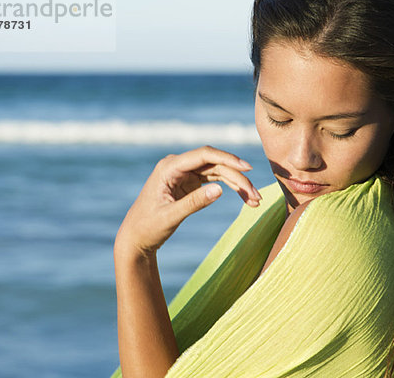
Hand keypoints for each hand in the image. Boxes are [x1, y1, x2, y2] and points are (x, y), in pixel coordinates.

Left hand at [115, 145, 261, 255]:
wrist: (136, 238)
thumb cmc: (148, 227)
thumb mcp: (170, 217)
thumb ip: (194, 203)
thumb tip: (220, 190)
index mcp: (169, 167)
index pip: (203, 155)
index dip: (227, 159)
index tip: (247, 168)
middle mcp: (178, 166)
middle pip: (215, 164)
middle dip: (238, 178)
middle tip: (256, 196)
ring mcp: (185, 173)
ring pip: (218, 172)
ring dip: (238, 184)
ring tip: (255, 200)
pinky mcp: (191, 183)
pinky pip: (215, 180)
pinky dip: (230, 189)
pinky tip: (245, 198)